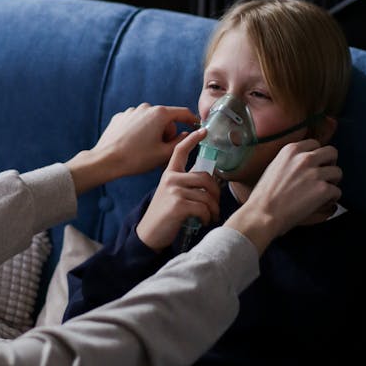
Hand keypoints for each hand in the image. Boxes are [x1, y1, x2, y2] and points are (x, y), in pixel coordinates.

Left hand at [67, 104, 198, 195]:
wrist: (106, 160)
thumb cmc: (136, 158)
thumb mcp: (164, 153)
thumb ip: (182, 142)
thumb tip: (191, 134)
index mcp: (159, 114)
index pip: (183, 113)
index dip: (192, 120)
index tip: (196, 126)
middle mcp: (146, 108)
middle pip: (165, 119)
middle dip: (167, 134)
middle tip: (162, 151)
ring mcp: (131, 111)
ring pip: (150, 121)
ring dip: (153, 133)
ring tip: (146, 150)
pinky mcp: (120, 117)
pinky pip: (137, 123)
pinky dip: (139, 132)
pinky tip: (134, 145)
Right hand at [136, 128, 219, 250]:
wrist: (148, 234)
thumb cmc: (164, 215)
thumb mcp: (170, 194)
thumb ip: (185, 184)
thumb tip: (208, 181)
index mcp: (169, 173)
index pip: (180, 150)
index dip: (192, 139)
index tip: (203, 131)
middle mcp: (171, 179)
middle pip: (205, 177)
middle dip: (216, 193)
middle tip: (216, 205)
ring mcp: (174, 191)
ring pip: (207, 195)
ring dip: (213, 209)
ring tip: (211, 216)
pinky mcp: (178, 205)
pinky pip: (203, 208)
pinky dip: (208, 216)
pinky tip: (204, 221)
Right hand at [226, 140, 340, 255]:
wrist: (263, 213)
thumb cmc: (264, 195)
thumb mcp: (274, 166)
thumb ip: (290, 160)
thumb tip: (303, 164)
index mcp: (291, 150)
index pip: (315, 143)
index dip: (317, 155)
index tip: (316, 164)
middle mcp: (305, 158)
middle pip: (331, 152)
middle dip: (330, 164)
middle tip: (324, 175)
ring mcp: (315, 173)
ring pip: (338, 172)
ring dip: (333, 182)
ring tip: (324, 191)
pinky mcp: (323, 189)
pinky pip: (337, 191)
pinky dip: (332, 198)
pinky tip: (324, 203)